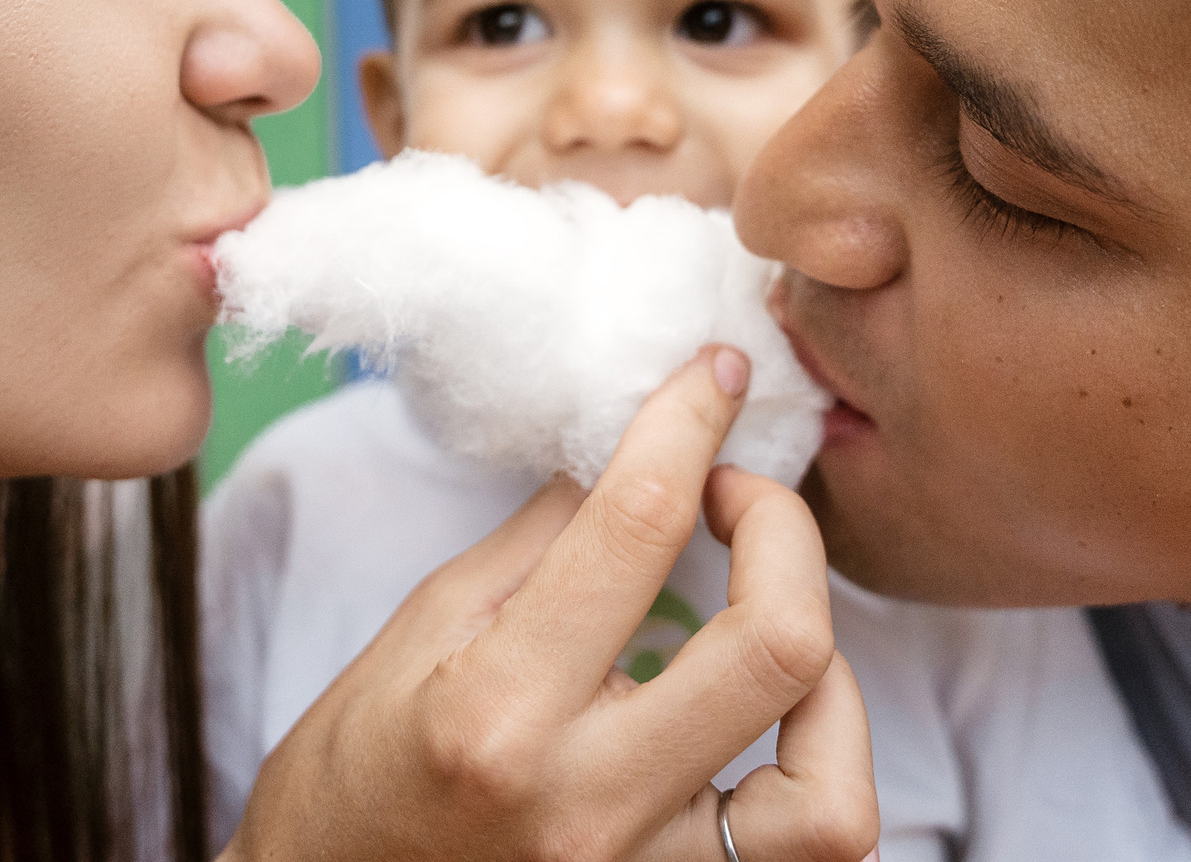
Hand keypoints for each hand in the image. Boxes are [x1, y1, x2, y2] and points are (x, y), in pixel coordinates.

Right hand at [224, 345, 878, 861]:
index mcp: (500, 712)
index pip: (636, 529)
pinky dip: (823, 765)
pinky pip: (813, 849)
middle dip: (784, 530)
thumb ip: (548, 537)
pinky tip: (777, 716)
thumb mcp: (426, 627)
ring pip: (832, 797)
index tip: (712, 377)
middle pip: (777, 645)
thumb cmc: (359, 771)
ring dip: (829, 681)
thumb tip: (640, 445)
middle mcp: (586, 804)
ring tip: (769, 627)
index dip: (689, 425)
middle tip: (737, 497)